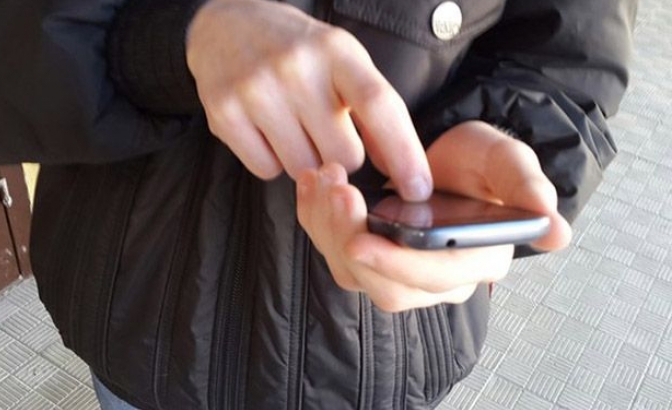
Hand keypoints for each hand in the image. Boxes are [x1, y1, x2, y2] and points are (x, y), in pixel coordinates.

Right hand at [186, 0, 431, 199]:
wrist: (225, 26)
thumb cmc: (298, 51)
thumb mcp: (342, 62)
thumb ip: (374, 111)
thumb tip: (406, 172)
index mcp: (336, 50)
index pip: (379, 105)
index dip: (404, 153)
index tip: (419, 190)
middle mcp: (296, 67)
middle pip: (343, 154)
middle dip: (342, 156)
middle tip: (324, 130)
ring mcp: (256, 90)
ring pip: (304, 168)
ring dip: (306, 160)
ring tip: (291, 124)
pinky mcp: (224, 113)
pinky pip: (266, 170)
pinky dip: (272, 160)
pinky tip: (265, 129)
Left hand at [296, 122, 571, 311]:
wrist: (447, 155)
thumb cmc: (480, 161)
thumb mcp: (506, 161)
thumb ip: (526, 188)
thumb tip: (558, 233)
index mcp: (475, 260)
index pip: (436, 278)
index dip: (399, 265)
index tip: (361, 240)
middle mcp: (435, 279)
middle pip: (387, 287)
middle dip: (352, 243)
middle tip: (337, 191)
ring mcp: (397, 271)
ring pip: (353, 273)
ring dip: (328, 230)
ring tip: (322, 179)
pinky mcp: (367, 256)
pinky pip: (333, 251)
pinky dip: (315, 220)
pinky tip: (311, 186)